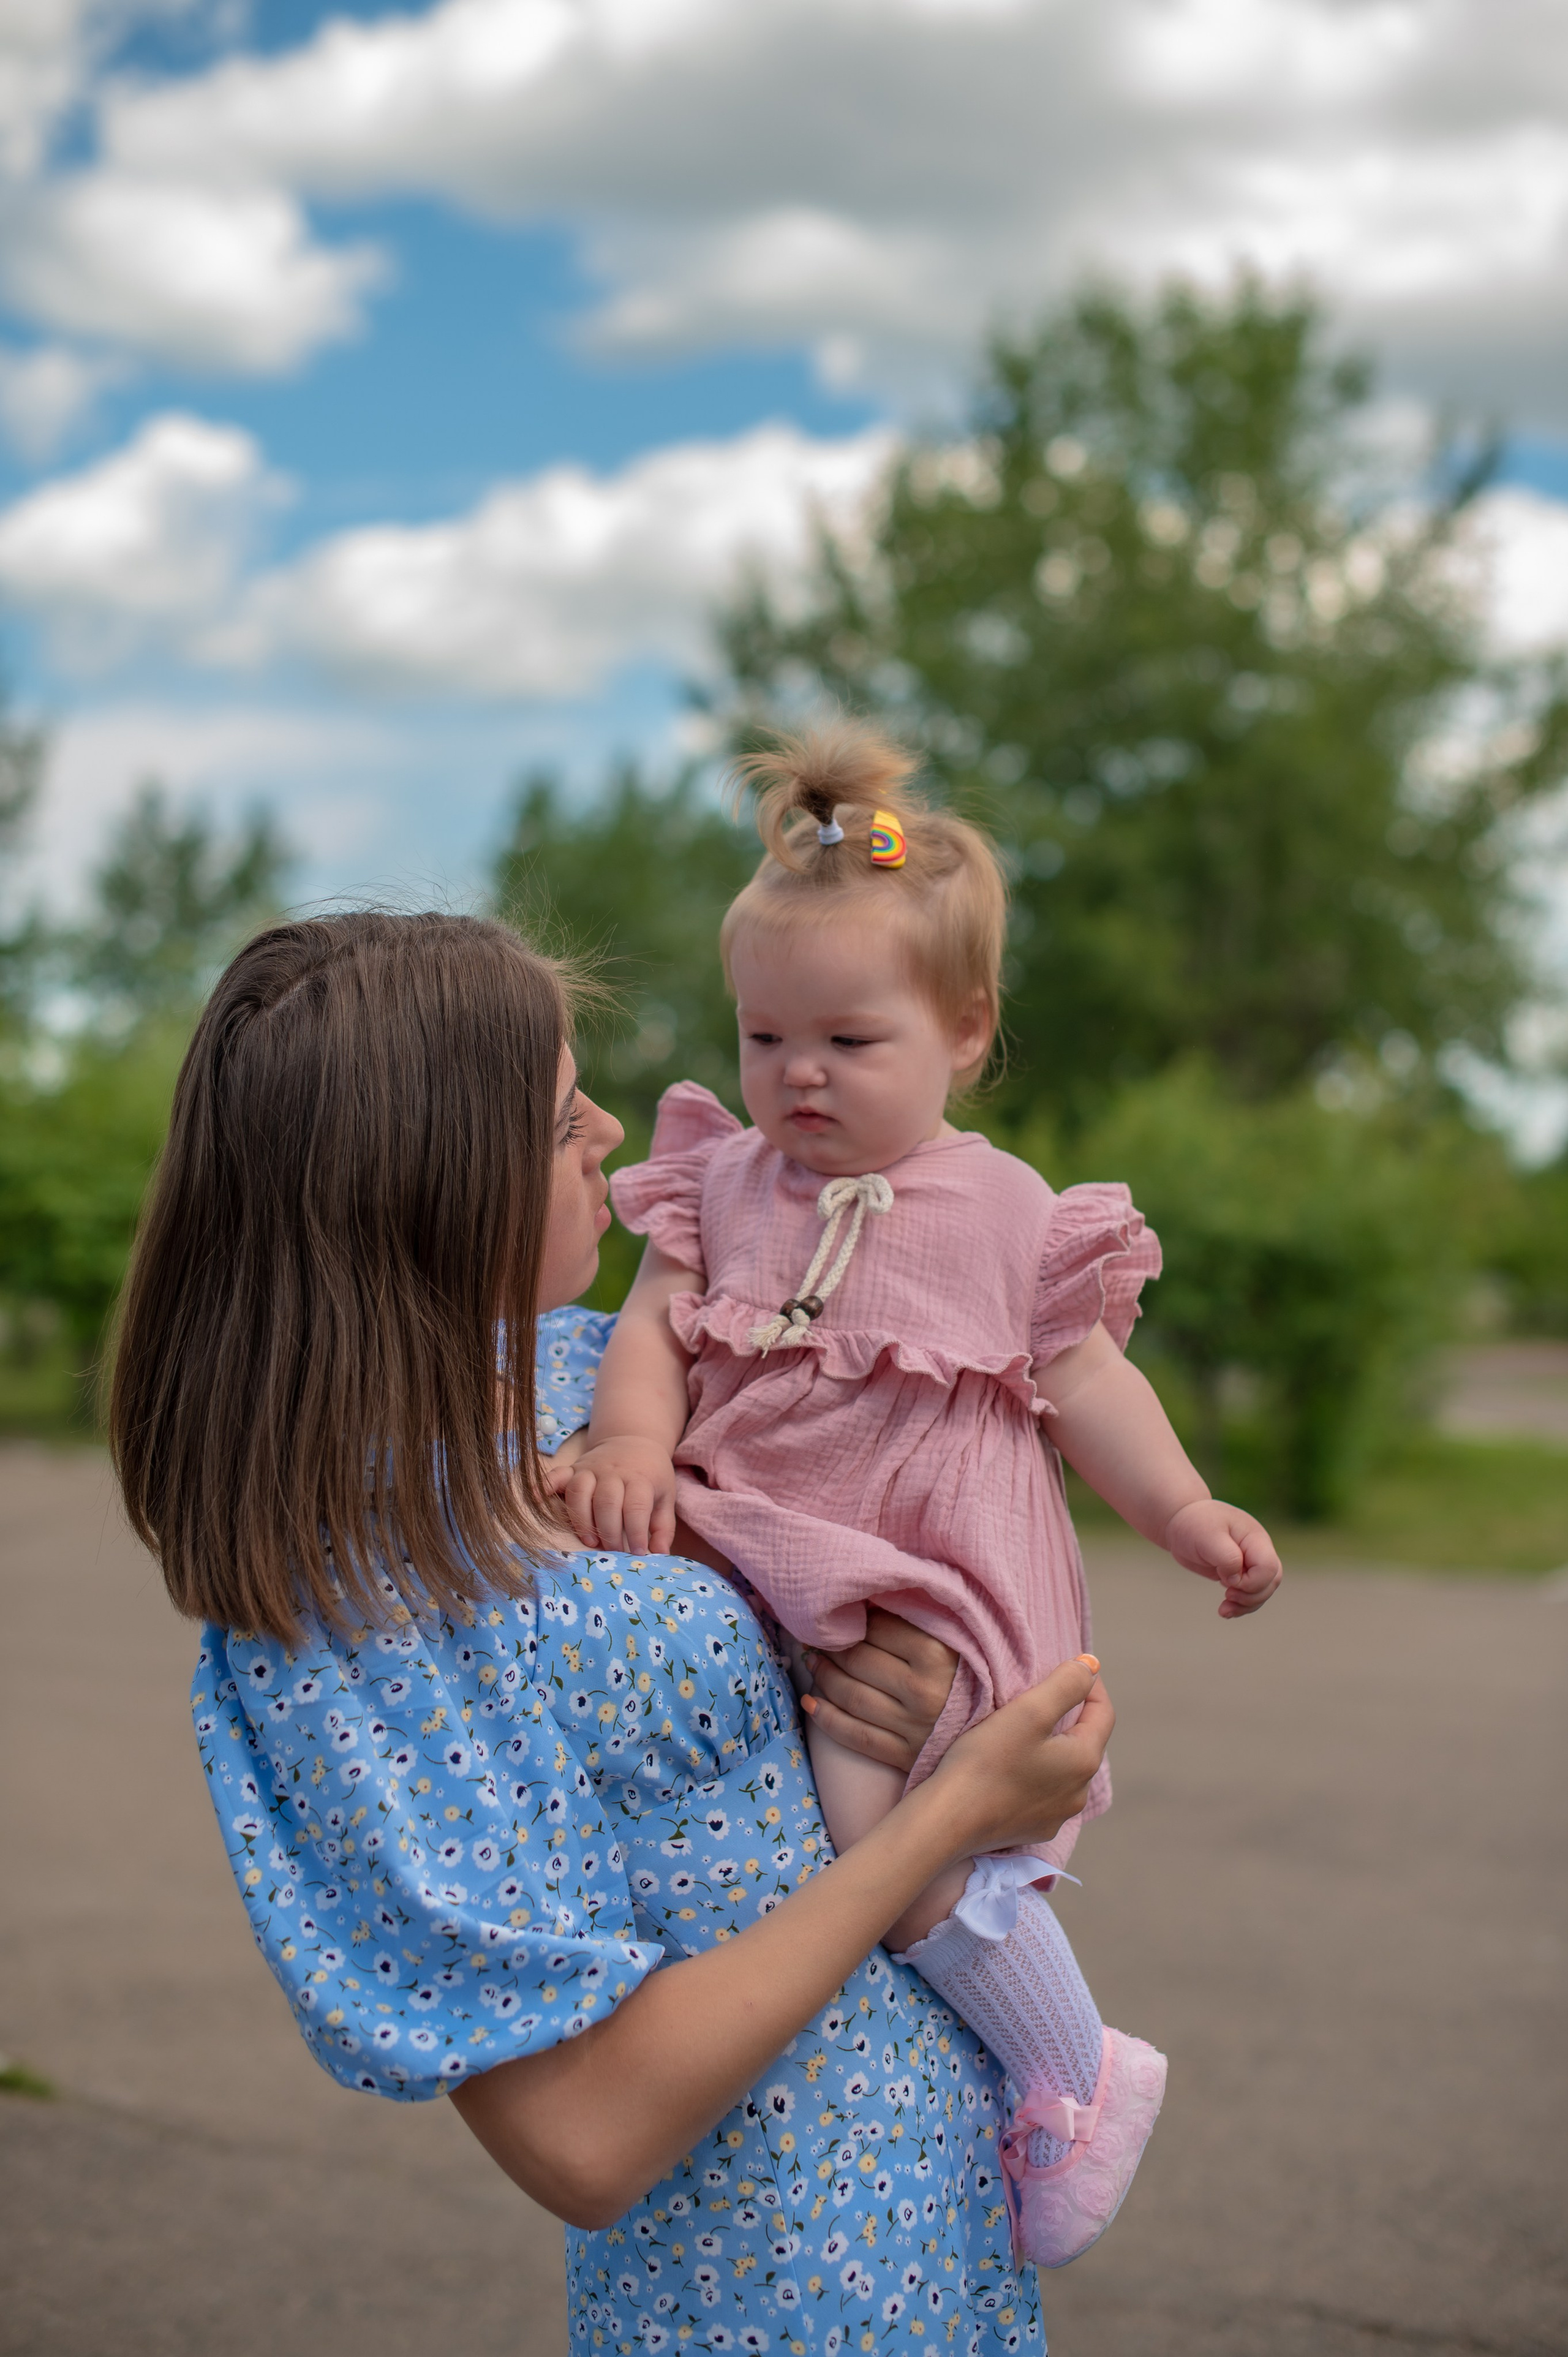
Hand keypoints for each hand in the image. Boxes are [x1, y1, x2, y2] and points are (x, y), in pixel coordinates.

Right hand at [546, 1434, 677, 1553]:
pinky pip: (557, 1474)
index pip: (636, 1507)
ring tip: (590, 1542)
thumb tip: (659, 1555)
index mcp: (640, 1478)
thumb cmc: (651, 1476)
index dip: (636, 1532)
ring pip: (580, 1492)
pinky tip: (539, 1499)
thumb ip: (663, 1527)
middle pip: (606, 1502)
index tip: (638, 1553)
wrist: (634, 1441)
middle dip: (609, 1531)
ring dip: (582, 1520)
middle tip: (613, 1551)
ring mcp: (591, 1468)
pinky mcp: (574, 1468)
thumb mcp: (665, 1496)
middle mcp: (613, 1472)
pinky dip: (546, 1485)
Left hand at [798, 1610, 959, 1771]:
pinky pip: (857, 1736)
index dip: (854, 1619)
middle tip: (816, 1637)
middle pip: (859, 1662)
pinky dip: (827, 1719)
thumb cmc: (973, 1676)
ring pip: (853, 1698)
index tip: (842, 1614)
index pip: (878, 1629)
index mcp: (938, 1655)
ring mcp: (914, 1727)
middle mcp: (924, 1692)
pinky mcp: (906, 1756)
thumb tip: (867, 1601)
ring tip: (814, 1663)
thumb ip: (920, 1619)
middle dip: (831, 1647)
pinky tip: (811, 1703)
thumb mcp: (956, 1639)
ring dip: (824, 1677)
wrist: (1002, 1733)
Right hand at [933, 1655, 1113, 1855]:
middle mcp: (1079, 1794)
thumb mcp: (1029, 1711)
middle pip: (1084, 1742)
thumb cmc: (987, 1761)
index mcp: (1084, 1762)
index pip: (1103, 1713)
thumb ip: (1066, 1684)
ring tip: (1023, 1730)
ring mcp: (1056, 1817)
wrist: (948, 1820)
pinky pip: (1044, 1794)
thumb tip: (1092, 1666)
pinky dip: (1035, 1774)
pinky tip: (1012, 1767)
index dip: (1089, 1684)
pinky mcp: (1032, 1830)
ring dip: (1051, 1747)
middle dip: (1069, 1716)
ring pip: (1064, 1770)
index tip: (1067, 1666)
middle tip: (1040, 1695)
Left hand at [1164, 1497, 1281, 1617]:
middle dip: (1251, 1597)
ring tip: (1223, 1611)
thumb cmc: (1194, 1524)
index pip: (1268, 1567)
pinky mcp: (1240, 1572)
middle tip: (1226, 1597)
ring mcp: (1250, 1562)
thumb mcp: (1207, 1536)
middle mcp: (1257, 1550)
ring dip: (1246, 1605)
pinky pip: (1249, 1593)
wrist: (1181, 1521)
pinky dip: (1240, 1605)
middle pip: (1271, 1581)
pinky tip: (1224, 1610)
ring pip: (1262, 1591)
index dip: (1252, 1582)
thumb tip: (1236, 1580)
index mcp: (1254, 1538)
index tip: (1226, 1580)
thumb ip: (1227, 1557)